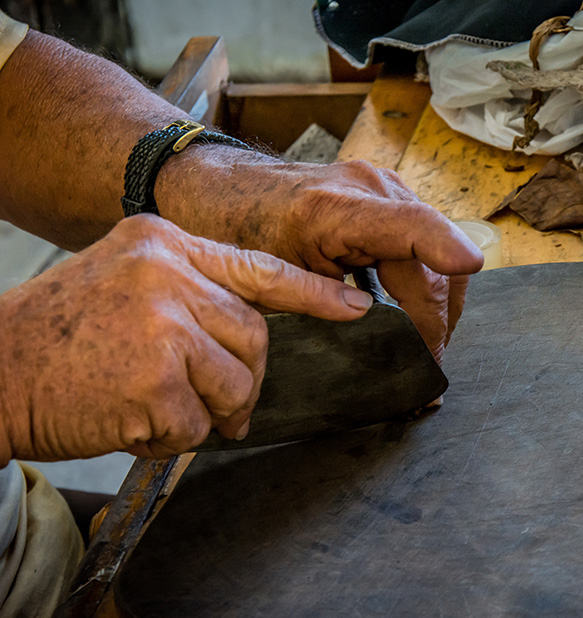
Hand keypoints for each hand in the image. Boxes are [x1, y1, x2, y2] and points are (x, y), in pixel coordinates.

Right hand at [0, 215, 372, 461]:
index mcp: (163, 242)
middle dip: (242, 380)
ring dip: (203, 411)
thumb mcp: (123, 283)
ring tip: (149, 405)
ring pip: (235, 381)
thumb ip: (189, 295)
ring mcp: (162, 321)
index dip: (313, 293)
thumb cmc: (55, 337)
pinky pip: (198, 422)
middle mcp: (166, 272)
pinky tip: (127, 420)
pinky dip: (169, 436)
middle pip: (255, 335)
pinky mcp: (155, 376)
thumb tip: (253, 333)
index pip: (259, 266)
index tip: (354, 307)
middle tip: (212, 405)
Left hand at [157, 155, 483, 361]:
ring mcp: (385, 190)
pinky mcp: (389, 198)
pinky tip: (417, 318)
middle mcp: (371, 189)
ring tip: (426, 350)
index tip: (471, 265)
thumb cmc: (237, 232)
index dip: (445, 247)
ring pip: (437, 256)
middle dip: (437, 322)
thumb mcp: (272, 280)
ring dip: (438, 306)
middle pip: (433, 261)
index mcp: (335, 209)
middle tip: (427, 370)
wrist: (221, 188)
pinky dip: (427, 283)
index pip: (411, 226)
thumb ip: (326, 311)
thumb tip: (377, 358)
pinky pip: (425, 245)